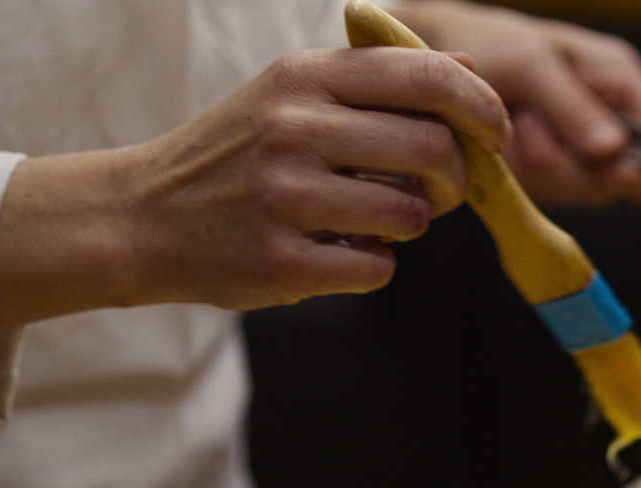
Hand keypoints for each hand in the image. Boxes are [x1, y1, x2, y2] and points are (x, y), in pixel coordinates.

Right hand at [0, 45, 511, 335]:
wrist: (142, 216)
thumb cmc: (236, 155)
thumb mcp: (293, 94)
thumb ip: (378, 80)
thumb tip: (467, 66)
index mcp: (305, 77)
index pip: (428, 77)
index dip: (483, 106)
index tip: (498, 134)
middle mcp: (295, 129)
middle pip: (433, 151)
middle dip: (452, 179)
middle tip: (435, 191)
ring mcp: (286, 197)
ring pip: (412, 218)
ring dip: (408, 226)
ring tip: (366, 219)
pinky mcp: (282, 261)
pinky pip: (378, 268)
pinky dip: (371, 265)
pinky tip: (333, 251)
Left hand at [390, 0, 640, 208]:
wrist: (437, 58)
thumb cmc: (491, 42)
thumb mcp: (532, 64)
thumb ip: (575, 107)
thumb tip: (615, 150)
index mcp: (622, 82)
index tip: (606, 167)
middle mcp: (608, 119)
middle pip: (621, 180)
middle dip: (571, 163)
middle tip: (532, 122)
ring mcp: (579, 150)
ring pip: (582, 192)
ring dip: (541, 166)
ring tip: (516, 122)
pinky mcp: (551, 172)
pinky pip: (549, 195)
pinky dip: (523, 174)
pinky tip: (506, 142)